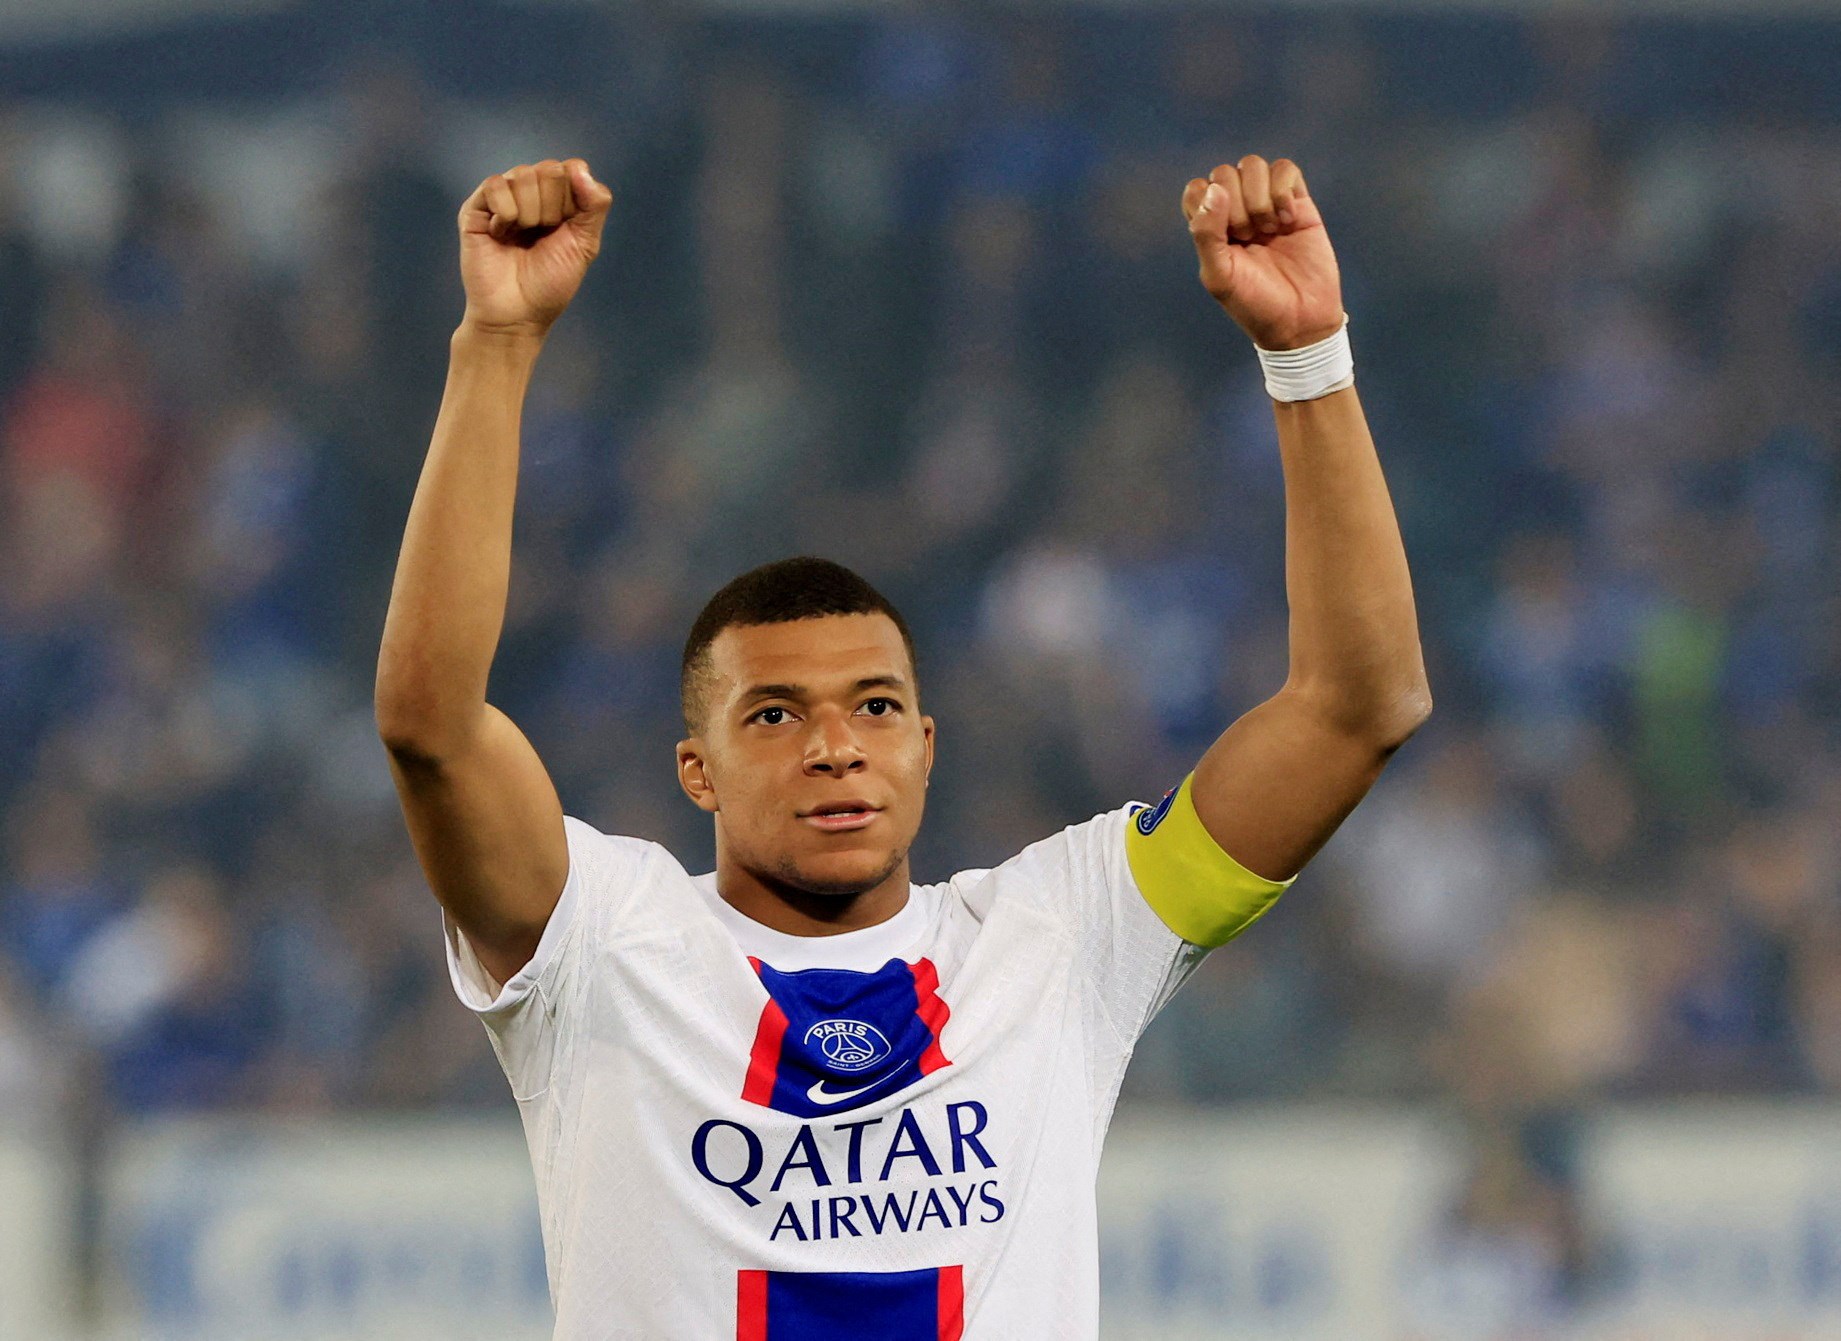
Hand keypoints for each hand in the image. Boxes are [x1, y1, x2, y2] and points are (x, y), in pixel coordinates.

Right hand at [457, 158, 612, 338]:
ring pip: (523, 175)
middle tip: (541, 236)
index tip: (565, 228)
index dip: (573, 199)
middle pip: (550, 170)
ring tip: (521, 238)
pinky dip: (505, 213)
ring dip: (530, 213)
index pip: (571, 168)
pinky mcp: (476, 206)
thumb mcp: (585, 245)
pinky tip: (500, 234)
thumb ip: (595, 205)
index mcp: (559, 199)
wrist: (517, 314)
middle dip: (552, 208)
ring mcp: (503, 197)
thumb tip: (579, 168)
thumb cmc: (550, 283)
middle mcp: (531, 192)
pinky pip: (496, 185)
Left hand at [1182, 156, 1342, 350]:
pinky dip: (1283, 191)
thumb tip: (1215, 189)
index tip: (1223, 237)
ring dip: (1259, 197)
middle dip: (1236, 206)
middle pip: (1224, 173)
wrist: (1301, 320)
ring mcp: (1266, 203)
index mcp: (1211, 228)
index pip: (1197, 190)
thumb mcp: (1219, 276)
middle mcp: (1236, 211)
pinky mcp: (1297, 202)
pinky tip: (1288, 219)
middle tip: (1249, 238)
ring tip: (1270, 230)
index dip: (1207, 205)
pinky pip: (1285, 169)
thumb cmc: (1254, 303)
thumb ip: (1207, 234)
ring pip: (1253, 165)